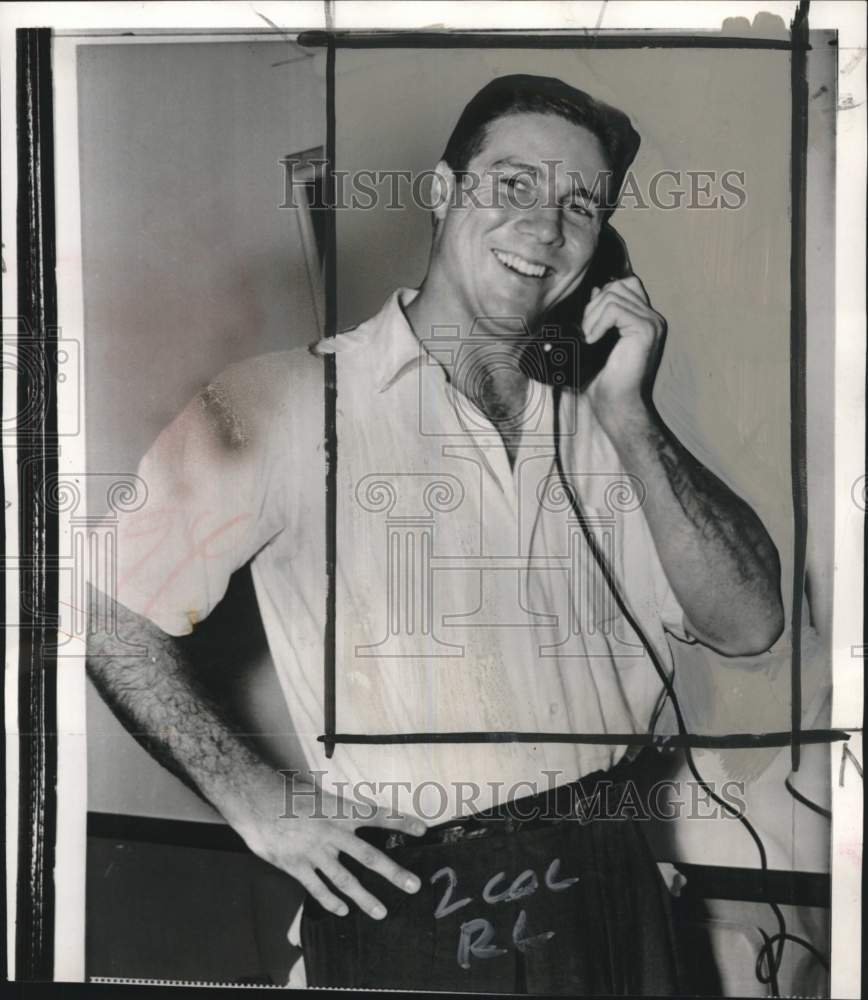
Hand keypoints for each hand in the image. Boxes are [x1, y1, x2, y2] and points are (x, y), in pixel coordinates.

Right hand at [226, 768, 426, 919]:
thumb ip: (335, 810)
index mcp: (340, 810)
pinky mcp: (296, 866)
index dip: (401, 822)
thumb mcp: (317, 795)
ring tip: (381, 911)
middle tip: (413, 885)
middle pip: (369, 856)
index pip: (377, 816)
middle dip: (393, 872)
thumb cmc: (286, 792)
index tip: (423, 829)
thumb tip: (350, 818)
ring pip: (345, 880)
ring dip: (365, 898)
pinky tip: (342, 910)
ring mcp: (314, 852)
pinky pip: (317, 888)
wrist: (255, 799)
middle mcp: (332, 833)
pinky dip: (331, 901)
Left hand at [581, 274, 665, 429]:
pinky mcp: (646, 330)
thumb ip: (601, 314)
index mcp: (644, 319)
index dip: (602, 295)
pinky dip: (597, 322)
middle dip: (594, 304)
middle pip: (619, 286)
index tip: (588, 321)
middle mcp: (653, 318)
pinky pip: (615, 309)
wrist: (617, 404)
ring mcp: (652, 323)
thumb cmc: (605, 379)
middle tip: (586, 331)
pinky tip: (592, 341)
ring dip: (593, 314)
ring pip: (614, 294)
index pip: (626, 284)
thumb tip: (596, 289)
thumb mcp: (598, 340)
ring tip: (588, 337)